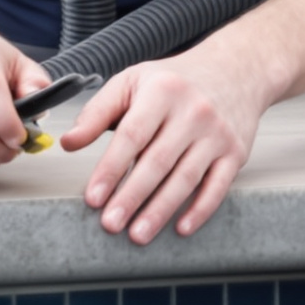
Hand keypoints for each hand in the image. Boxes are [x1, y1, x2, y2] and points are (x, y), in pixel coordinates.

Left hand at [58, 55, 265, 244]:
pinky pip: (217, 186)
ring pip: (185, 178)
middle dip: (131, 196)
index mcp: (162, 92)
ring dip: (160, 210)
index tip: (93, 197)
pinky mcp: (236, 152)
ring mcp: (217, 133)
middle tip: (110, 223)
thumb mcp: (132, 82)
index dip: (111, 168)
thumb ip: (97, 112)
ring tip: (137, 234)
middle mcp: (193, 112)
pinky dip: (200, 210)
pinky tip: (181, 228)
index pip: (132, 136)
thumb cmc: (175, 81)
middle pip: (157, 162)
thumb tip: (68, 142)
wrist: (235, 70)